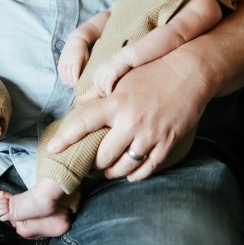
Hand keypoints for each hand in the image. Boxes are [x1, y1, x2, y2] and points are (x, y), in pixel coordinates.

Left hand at [48, 48, 212, 182]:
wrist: (191, 72)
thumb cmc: (154, 69)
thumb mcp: (124, 75)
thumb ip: (100, 91)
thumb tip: (80, 102)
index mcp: (117, 103)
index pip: (83, 123)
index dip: (65, 138)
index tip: (53, 149)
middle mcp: (131, 122)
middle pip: (103, 156)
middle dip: (93, 164)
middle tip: (88, 165)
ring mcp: (150, 135)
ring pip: (123, 167)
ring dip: (112, 172)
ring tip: (107, 170)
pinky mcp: (167, 143)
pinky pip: (146, 169)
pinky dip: (135, 175)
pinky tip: (130, 172)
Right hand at [57, 36, 88, 86]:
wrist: (76, 40)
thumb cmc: (84, 51)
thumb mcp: (86, 59)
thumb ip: (84, 68)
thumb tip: (83, 79)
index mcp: (76, 61)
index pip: (74, 75)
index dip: (76, 82)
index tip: (78, 86)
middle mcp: (68, 61)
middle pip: (68, 76)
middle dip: (71, 83)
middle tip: (75, 87)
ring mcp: (63, 61)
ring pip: (63, 75)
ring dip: (66, 81)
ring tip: (70, 85)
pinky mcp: (60, 61)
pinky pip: (60, 71)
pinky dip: (62, 77)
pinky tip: (65, 81)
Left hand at [89, 53, 130, 96]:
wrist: (128, 56)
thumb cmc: (122, 62)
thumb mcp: (111, 66)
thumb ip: (107, 71)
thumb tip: (108, 79)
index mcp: (101, 67)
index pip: (95, 78)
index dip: (98, 85)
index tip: (103, 90)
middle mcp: (102, 69)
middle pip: (97, 83)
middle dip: (100, 90)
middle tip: (106, 94)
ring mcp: (107, 71)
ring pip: (102, 85)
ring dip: (105, 91)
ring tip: (109, 95)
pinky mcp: (113, 73)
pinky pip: (108, 85)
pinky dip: (108, 91)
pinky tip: (110, 94)